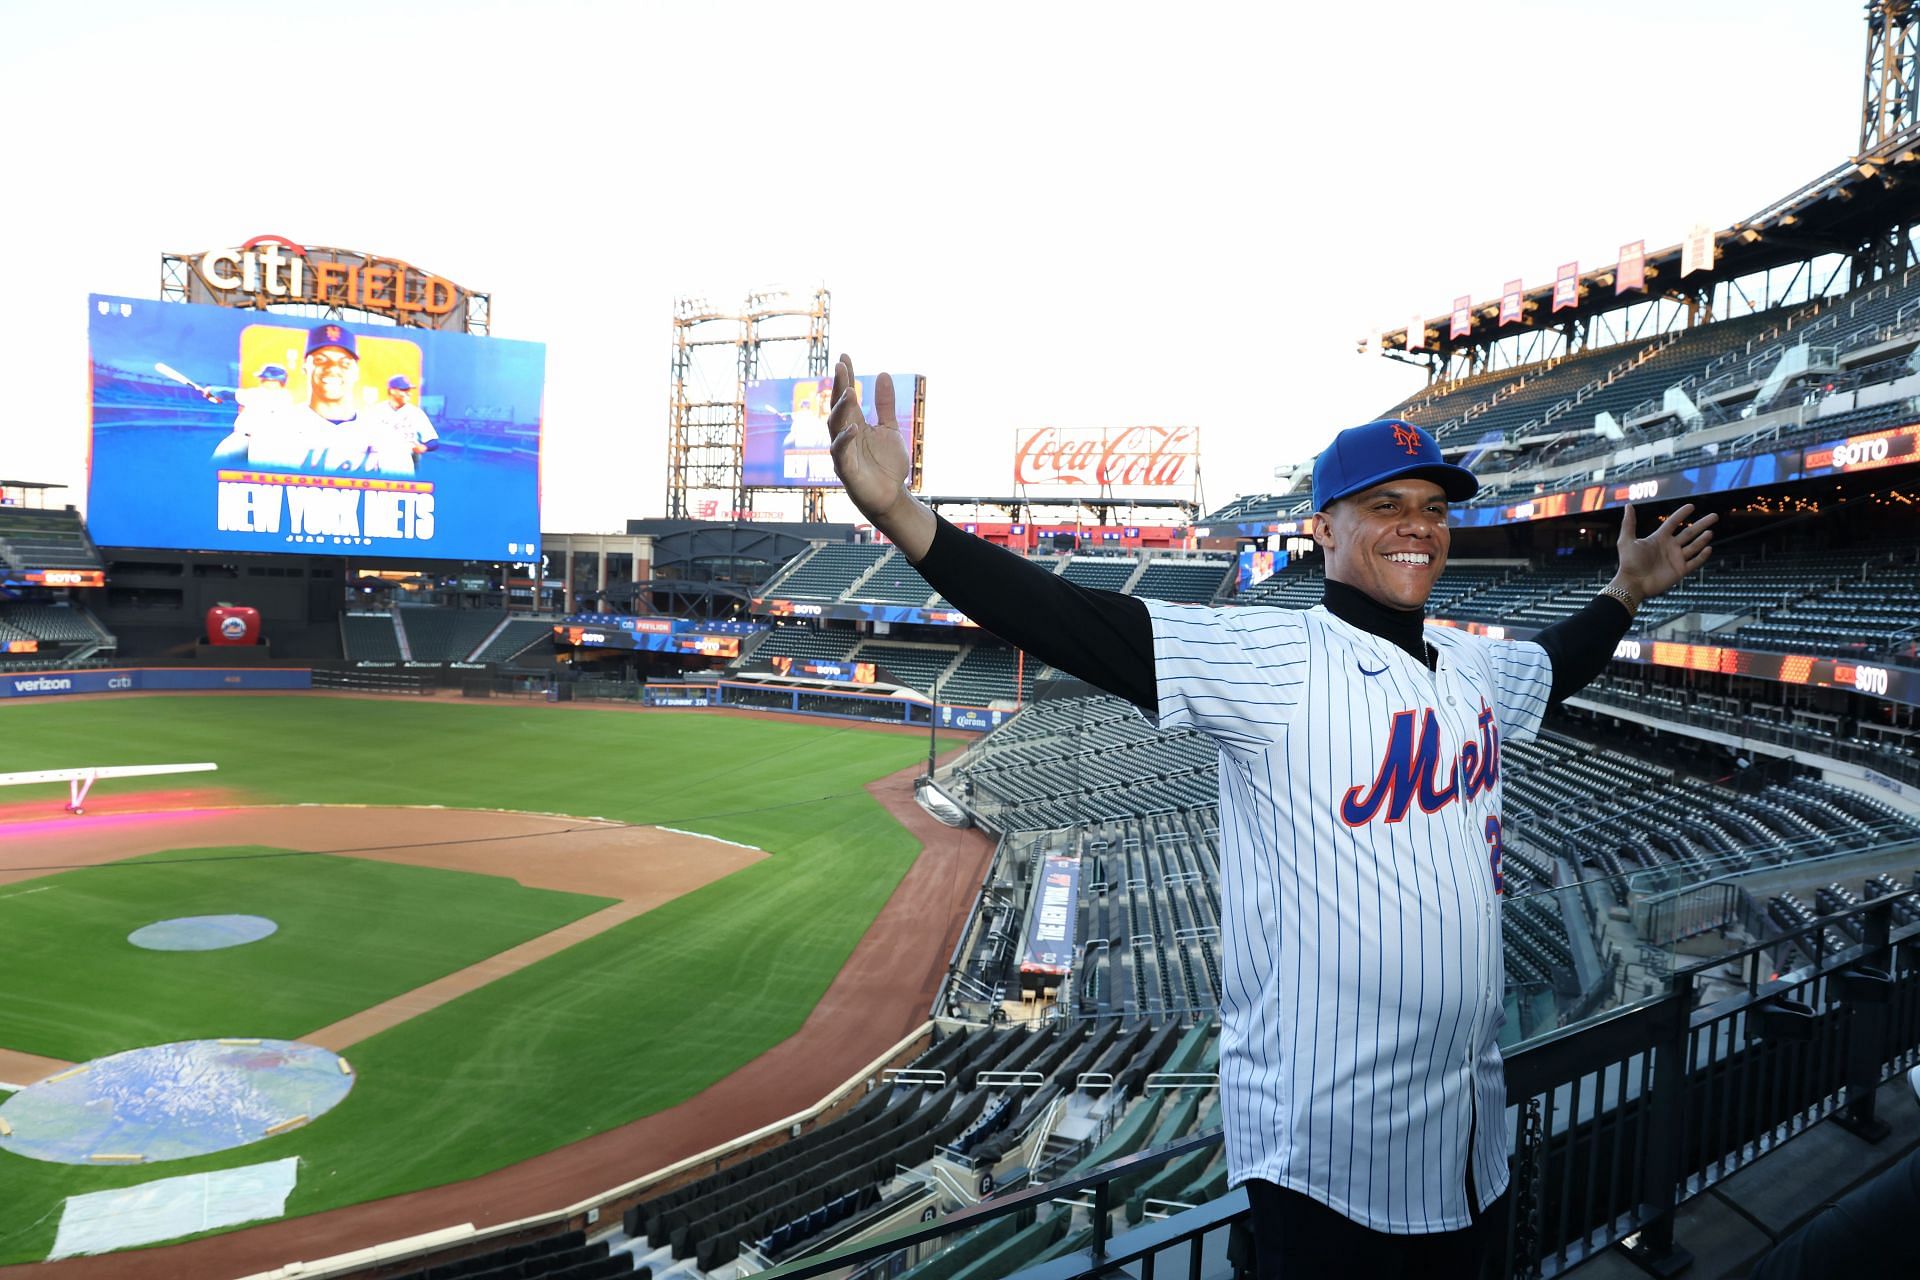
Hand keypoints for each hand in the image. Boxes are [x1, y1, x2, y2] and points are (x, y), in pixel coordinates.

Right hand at [828, 354, 934, 557]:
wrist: (890, 495)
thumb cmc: (886, 464)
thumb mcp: (889, 428)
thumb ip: (884, 404)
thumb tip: (883, 374)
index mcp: (854, 423)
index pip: (847, 396)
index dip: (845, 377)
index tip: (845, 356)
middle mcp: (845, 435)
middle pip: (838, 408)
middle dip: (839, 388)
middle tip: (841, 367)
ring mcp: (843, 452)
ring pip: (835, 427)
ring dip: (841, 410)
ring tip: (850, 392)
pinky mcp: (846, 470)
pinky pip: (841, 453)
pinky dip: (845, 440)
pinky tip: (853, 428)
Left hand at [1612, 503, 1716, 602]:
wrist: (1633, 583)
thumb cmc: (1628, 563)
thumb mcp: (1626, 540)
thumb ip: (1629, 523)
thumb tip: (1628, 505)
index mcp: (1658, 538)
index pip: (1673, 522)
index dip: (1681, 514)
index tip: (1691, 506)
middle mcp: (1669, 547)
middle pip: (1689, 532)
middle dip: (1702, 524)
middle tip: (1714, 516)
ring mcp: (1676, 559)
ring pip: (1694, 546)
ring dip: (1702, 539)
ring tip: (1710, 532)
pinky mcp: (1680, 570)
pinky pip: (1695, 562)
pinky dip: (1702, 556)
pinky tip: (1709, 548)